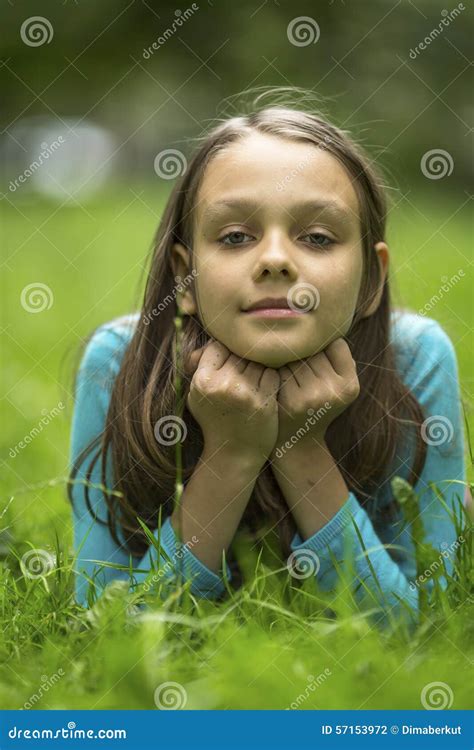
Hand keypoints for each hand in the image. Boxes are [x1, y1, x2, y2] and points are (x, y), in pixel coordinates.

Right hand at [185, 340, 279, 465]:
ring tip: (255, 381)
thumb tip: (213, 338)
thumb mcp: (197, 396)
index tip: (230, 360)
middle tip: (246, 370)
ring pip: (258, 361)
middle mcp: (223, 384)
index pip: (217, 346)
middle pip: (239, 352)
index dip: (226, 352)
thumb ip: (200, 367)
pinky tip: (265, 389)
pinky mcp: (264, 400)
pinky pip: (272, 374)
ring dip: (259, 368)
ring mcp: (245, 392)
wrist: (234, 455)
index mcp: (202, 381)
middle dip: (244, 359)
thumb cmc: (215, 422)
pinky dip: (271, 378)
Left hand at [272, 338, 359, 456]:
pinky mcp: (291, 400)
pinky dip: (277, 370)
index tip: (317, 359)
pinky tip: (277, 381)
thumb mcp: (339, 387)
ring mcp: (312, 396)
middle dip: (303, 353)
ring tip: (288, 374)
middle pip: (314, 350)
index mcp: (351, 386)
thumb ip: (340, 359)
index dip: (323, 347)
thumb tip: (332, 324)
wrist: (297, 441)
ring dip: (288, 360)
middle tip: (298, 367)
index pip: (336, 344)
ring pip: (296, 357)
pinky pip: (282, 369)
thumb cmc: (318, 404)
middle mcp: (335, 391)